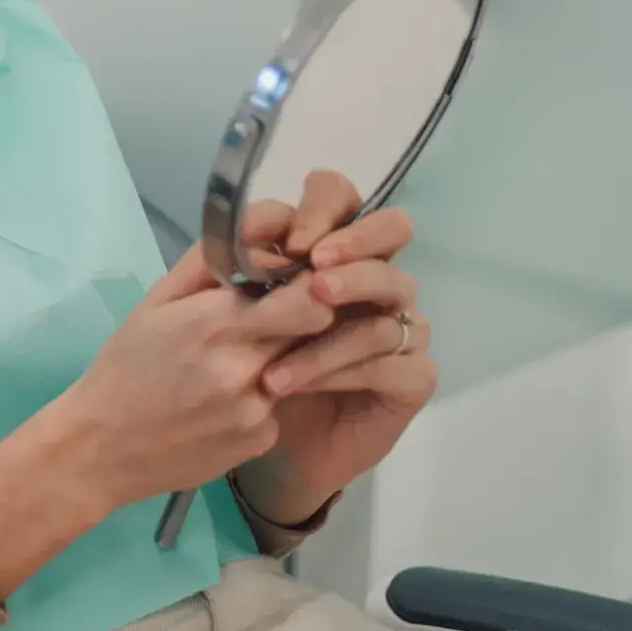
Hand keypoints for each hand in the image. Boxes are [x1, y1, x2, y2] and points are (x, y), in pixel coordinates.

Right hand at [58, 243, 336, 513]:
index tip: (290, 281)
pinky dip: (260, 398)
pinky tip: (223, 404)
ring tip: (230, 363)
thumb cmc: (125, 364)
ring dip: (277, 356)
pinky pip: (279, 405)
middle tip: (274, 315)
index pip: (304, 297)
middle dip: (299, 315)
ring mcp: (258, 409)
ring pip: (297, 365)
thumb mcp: (157, 299)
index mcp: (216, 321)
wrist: (104, 447)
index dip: (305, 285)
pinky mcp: (261, 440)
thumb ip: (210, 262)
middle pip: (311, 329)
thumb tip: (262, 241)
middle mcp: (246, 366)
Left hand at [233, 174, 435, 524]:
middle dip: (356, 245)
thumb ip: (234, 261)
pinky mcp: (411, 376)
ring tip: (282, 345)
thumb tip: (248, 225)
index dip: (324, 206)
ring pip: (389, 302)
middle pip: (392, 231)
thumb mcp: (220, 306)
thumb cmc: (237, 359)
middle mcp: (371, 276)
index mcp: (327, 247)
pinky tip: (295, 381)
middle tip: (316, 273)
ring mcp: (399, 324)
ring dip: (331, 324)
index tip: (293, 242)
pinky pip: (392, 359)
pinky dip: (340, 367)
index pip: (341, 196)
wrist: (250, 434)